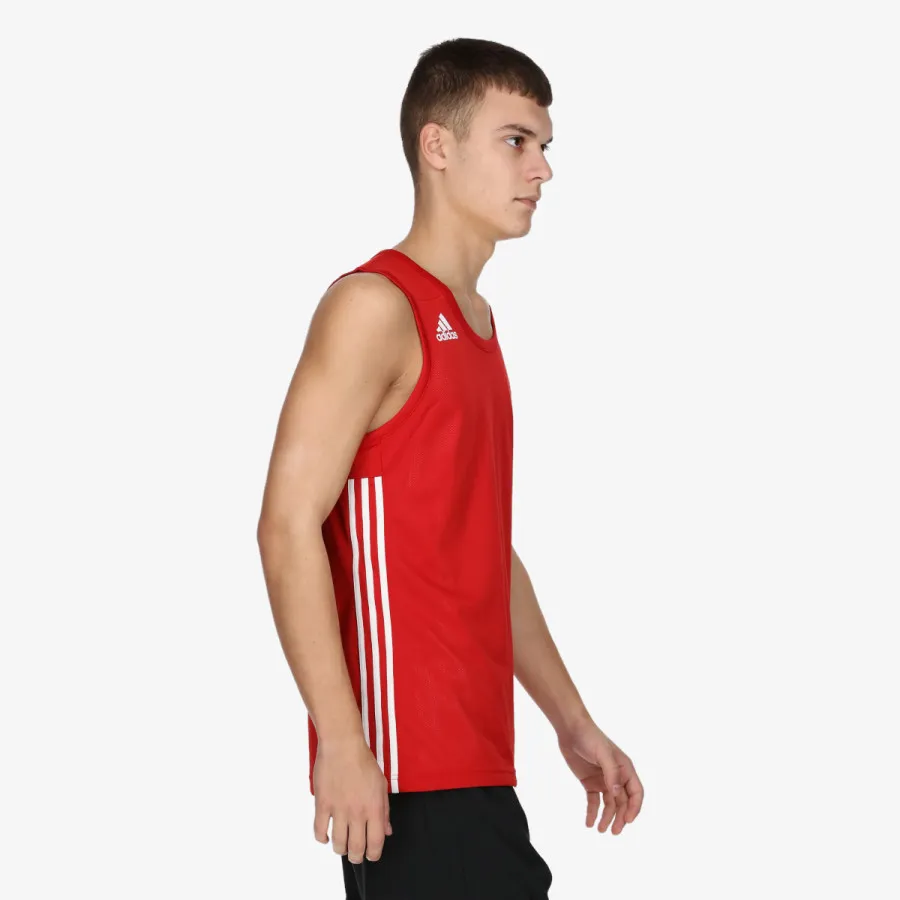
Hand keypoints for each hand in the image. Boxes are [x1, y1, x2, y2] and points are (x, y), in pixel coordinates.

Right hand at [312, 736, 392, 862]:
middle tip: (356, 855)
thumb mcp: (382, 785)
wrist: (342, 746)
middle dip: (357, 857)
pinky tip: (326, 836)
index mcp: (374, 808)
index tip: (371, 855)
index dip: (373, 854)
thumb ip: (385, 810)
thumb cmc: (364, 762)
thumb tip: (386, 830)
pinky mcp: (322, 804)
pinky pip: (319, 830)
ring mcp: (338, 809)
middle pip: (356, 848)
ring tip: (342, 846)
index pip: (375, 842)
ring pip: (338, 843)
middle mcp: (357, 812)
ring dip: (340, 849)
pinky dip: (322, 838)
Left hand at [557, 719, 643, 834]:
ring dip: (606, 818)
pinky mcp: (590, 782)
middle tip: (614, 832)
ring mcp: (603, 780)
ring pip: (609, 804)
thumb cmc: (590, 737)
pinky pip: (593, 801)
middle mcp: (616, 776)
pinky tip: (589, 823)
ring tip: (600, 830)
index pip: (636, 793)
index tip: (628, 821)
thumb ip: (611, 773)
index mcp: (625, 769)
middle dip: (620, 818)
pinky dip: (592, 812)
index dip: (634, 808)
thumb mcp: (603, 753)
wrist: (570, 730)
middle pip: (623, 802)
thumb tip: (617, 793)